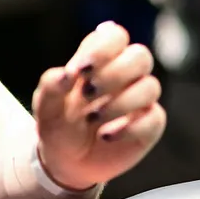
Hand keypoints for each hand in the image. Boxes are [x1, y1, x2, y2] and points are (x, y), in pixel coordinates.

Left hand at [32, 21, 166, 191]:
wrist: (65, 162)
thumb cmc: (57, 124)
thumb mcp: (45, 106)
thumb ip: (51, 85)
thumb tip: (67, 74)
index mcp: (100, 59)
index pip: (115, 35)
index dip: (102, 48)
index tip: (80, 70)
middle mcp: (125, 74)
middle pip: (140, 56)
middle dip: (114, 74)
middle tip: (86, 93)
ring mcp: (140, 99)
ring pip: (150, 87)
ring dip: (120, 103)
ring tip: (92, 119)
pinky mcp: (149, 124)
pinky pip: (154, 118)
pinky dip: (129, 128)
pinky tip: (105, 136)